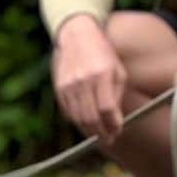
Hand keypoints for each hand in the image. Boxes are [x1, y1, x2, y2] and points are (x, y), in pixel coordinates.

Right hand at [52, 14, 126, 142]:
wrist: (77, 37)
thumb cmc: (103, 56)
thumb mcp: (117, 72)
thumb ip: (116, 97)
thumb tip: (114, 123)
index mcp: (101, 74)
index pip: (107, 108)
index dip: (113, 124)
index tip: (117, 132)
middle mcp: (83, 80)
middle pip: (90, 117)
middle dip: (100, 133)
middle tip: (108, 139)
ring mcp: (68, 85)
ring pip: (78, 117)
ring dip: (89, 130)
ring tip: (99, 134)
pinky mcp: (59, 88)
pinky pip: (68, 111)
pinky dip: (78, 120)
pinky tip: (87, 121)